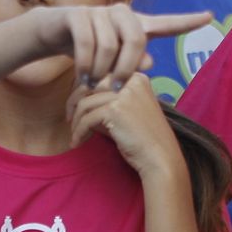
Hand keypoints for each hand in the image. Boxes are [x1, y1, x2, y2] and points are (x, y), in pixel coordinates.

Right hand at [29, 4, 210, 86]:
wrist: (54, 33)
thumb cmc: (90, 50)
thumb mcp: (112, 61)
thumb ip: (133, 63)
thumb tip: (151, 63)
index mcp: (136, 25)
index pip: (166, 23)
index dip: (187, 21)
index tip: (209, 17)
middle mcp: (121, 13)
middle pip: (137, 39)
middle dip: (127, 67)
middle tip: (115, 87)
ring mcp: (100, 11)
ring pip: (109, 44)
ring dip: (101, 70)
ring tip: (94, 84)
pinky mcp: (78, 15)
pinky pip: (86, 42)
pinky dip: (85, 64)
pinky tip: (82, 77)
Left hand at [68, 73, 185, 180]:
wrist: (160, 156)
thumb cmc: (144, 137)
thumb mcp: (125, 112)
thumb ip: (106, 102)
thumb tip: (77, 100)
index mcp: (137, 77)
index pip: (100, 75)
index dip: (84, 91)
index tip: (78, 109)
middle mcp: (131, 80)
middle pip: (89, 84)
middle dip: (74, 103)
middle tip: (71, 120)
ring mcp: (123, 93)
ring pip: (85, 103)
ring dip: (76, 122)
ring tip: (76, 135)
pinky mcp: (115, 109)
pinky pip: (86, 119)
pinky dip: (78, 132)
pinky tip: (77, 143)